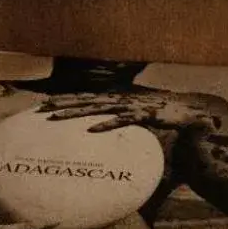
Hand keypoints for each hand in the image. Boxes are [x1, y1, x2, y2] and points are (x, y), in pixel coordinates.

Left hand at [38, 91, 206, 132]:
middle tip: (41, 109)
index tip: (45, 104)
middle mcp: (118, 99)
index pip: (85, 97)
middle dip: (62, 103)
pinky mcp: (142, 115)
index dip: (65, 99)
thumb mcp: (136, 115)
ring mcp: (129, 106)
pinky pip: (121, 121)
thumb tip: (105, 129)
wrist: (186, 112)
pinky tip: (92, 131)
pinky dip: (106, 125)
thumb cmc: (159, 115)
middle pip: (84, 100)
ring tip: (57, 117)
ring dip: (75, 113)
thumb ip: (121, 118)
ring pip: (96, 108)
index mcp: (115, 98)